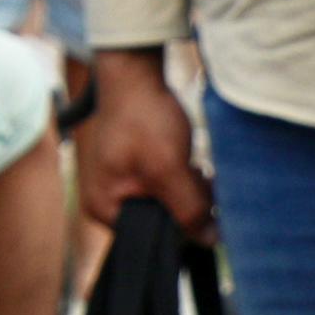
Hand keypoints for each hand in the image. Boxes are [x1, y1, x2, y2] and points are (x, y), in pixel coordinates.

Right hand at [75, 47, 211, 239]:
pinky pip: (165, 185)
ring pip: (168, 201)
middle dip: (187, 205)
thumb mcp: (169, 170)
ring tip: (195, 166)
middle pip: (160, 220)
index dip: (182, 226)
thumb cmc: (142, 119)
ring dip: (188, 189)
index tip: (202, 205)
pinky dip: (182, 176)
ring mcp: (121, 182)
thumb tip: (211, 240)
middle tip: (202, 181)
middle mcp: (108, 199)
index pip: (151, 238)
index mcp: (103, 208)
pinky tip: (190, 160)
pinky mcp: (135, 166)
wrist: (135, 73)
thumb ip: (189, 209)